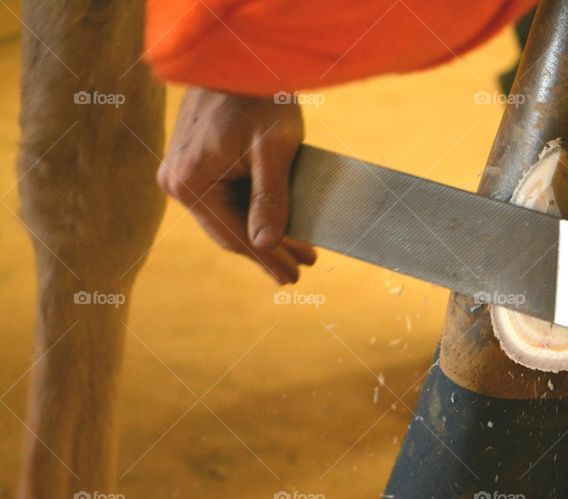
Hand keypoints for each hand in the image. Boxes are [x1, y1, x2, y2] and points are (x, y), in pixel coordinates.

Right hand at [157, 87, 315, 282]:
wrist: (237, 59)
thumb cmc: (259, 97)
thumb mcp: (274, 149)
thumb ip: (271, 199)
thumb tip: (266, 245)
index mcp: (192, 183)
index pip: (236, 237)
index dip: (267, 260)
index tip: (292, 278)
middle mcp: (177, 182)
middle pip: (229, 232)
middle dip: (267, 251)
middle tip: (300, 269)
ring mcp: (181, 173)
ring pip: (227, 218)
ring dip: (261, 234)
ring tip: (297, 250)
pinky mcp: (192, 163)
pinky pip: (223, 200)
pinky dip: (250, 213)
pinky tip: (276, 223)